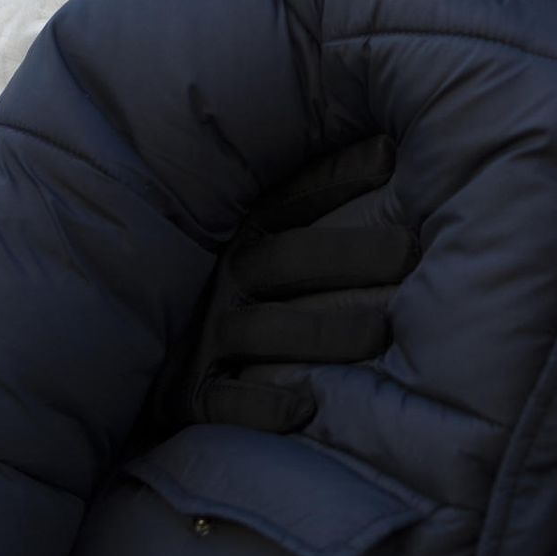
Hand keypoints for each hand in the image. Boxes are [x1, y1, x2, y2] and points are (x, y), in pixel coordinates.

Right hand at [186, 135, 417, 432]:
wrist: (149, 363)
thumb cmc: (243, 301)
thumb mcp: (266, 245)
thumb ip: (317, 203)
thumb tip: (388, 146)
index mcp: (245, 237)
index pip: (292, 199)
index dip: (338, 177)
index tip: (388, 157)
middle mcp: (227, 280)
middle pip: (288, 258)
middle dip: (349, 253)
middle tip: (407, 252)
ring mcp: (207, 338)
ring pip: (265, 329)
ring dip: (322, 331)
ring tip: (378, 333)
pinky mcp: (192, 396)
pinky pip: (227, 402)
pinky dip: (263, 406)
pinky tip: (305, 409)